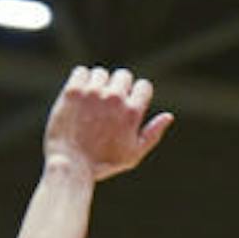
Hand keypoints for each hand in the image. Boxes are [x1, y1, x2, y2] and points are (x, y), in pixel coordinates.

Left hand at [44, 66, 173, 180]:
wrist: (70, 165)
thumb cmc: (102, 164)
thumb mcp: (133, 155)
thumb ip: (152, 134)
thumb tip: (168, 116)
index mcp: (132, 112)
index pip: (143, 85)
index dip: (136, 95)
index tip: (125, 105)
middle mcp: (115, 98)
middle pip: (123, 75)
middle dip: (117, 87)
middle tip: (106, 105)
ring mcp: (93, 93)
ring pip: (101, 73)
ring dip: (97, 85)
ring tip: (90, 104)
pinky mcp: (73, 92)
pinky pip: (81, 72)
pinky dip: (80, 81)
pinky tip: (78, 97)